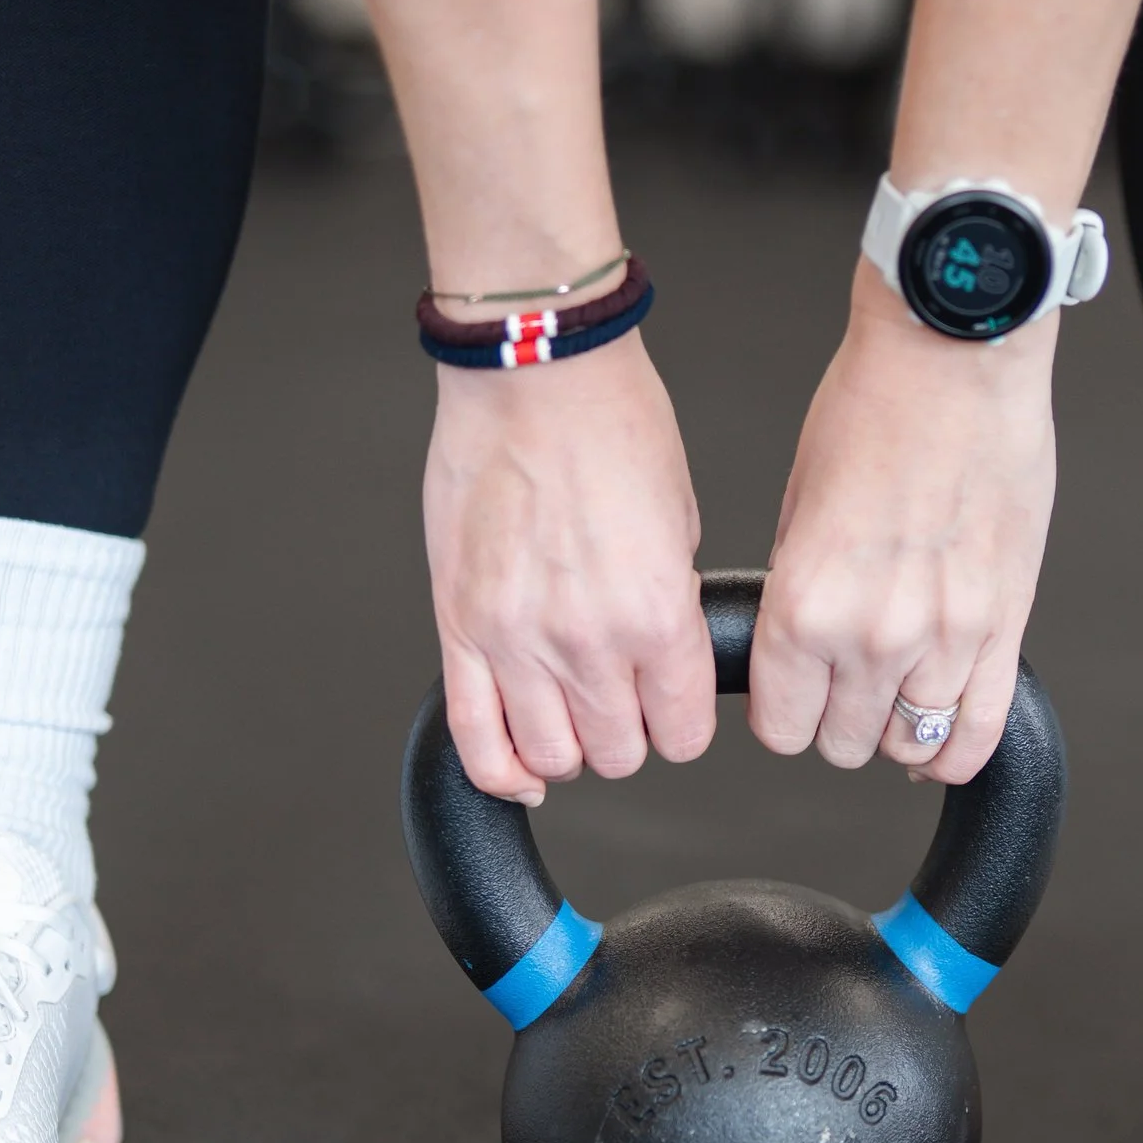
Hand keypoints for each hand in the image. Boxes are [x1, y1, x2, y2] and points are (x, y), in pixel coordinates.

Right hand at [424, 332, 714, 804]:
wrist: (532, 372)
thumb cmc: (611, 421)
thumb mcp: (681, 519)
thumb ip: (670, 602)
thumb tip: (661, 653)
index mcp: (658, 614)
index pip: (682, 733)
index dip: (681, 727)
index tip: (670, 707)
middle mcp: (588, 640)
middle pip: (617, 755)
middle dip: (626, 735)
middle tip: (621, 699)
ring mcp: (517, 640)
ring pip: (550, 758)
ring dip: (568, 748)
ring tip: (570, 712)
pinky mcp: (460, 627)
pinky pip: (474, 738)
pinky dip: (501, 770)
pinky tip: (521, 767)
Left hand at [749, 264, 1056, 782]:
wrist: (955, 357)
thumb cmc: (875, 407)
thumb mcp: (796, 505)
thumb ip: (799, 593)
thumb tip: (800, 647)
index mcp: (805, 605)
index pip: (781, 728)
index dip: (785, 714)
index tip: (795, 696)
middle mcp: (874, 634)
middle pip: (845, 745)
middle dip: (839, 719)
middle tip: (846, 681)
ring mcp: (946, 637)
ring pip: (913, 745)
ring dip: (900, 727)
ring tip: (898, 688)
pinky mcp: (1005, 625)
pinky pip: (981, 730)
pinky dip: (959, 748)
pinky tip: (945, 734)